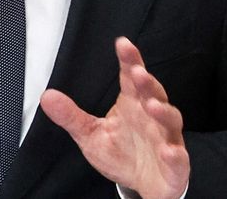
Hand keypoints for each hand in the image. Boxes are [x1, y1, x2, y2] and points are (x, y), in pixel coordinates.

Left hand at [40, 37, 189, 198]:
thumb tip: (47, 96)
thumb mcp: (90, 135)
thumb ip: (71, 116)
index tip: (122, 44)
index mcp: (132, 105)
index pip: (131, 79)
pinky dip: (176, 153)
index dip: (129, 60)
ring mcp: (166, 138)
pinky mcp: (175, 163)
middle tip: (137, 73)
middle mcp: (152, 117)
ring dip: (163, 112)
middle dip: (147, 83)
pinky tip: (170, 150)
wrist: (143, 183)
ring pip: (170, 120)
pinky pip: (178, 157)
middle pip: (154, 94)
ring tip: (152, 106)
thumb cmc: (121, 154)